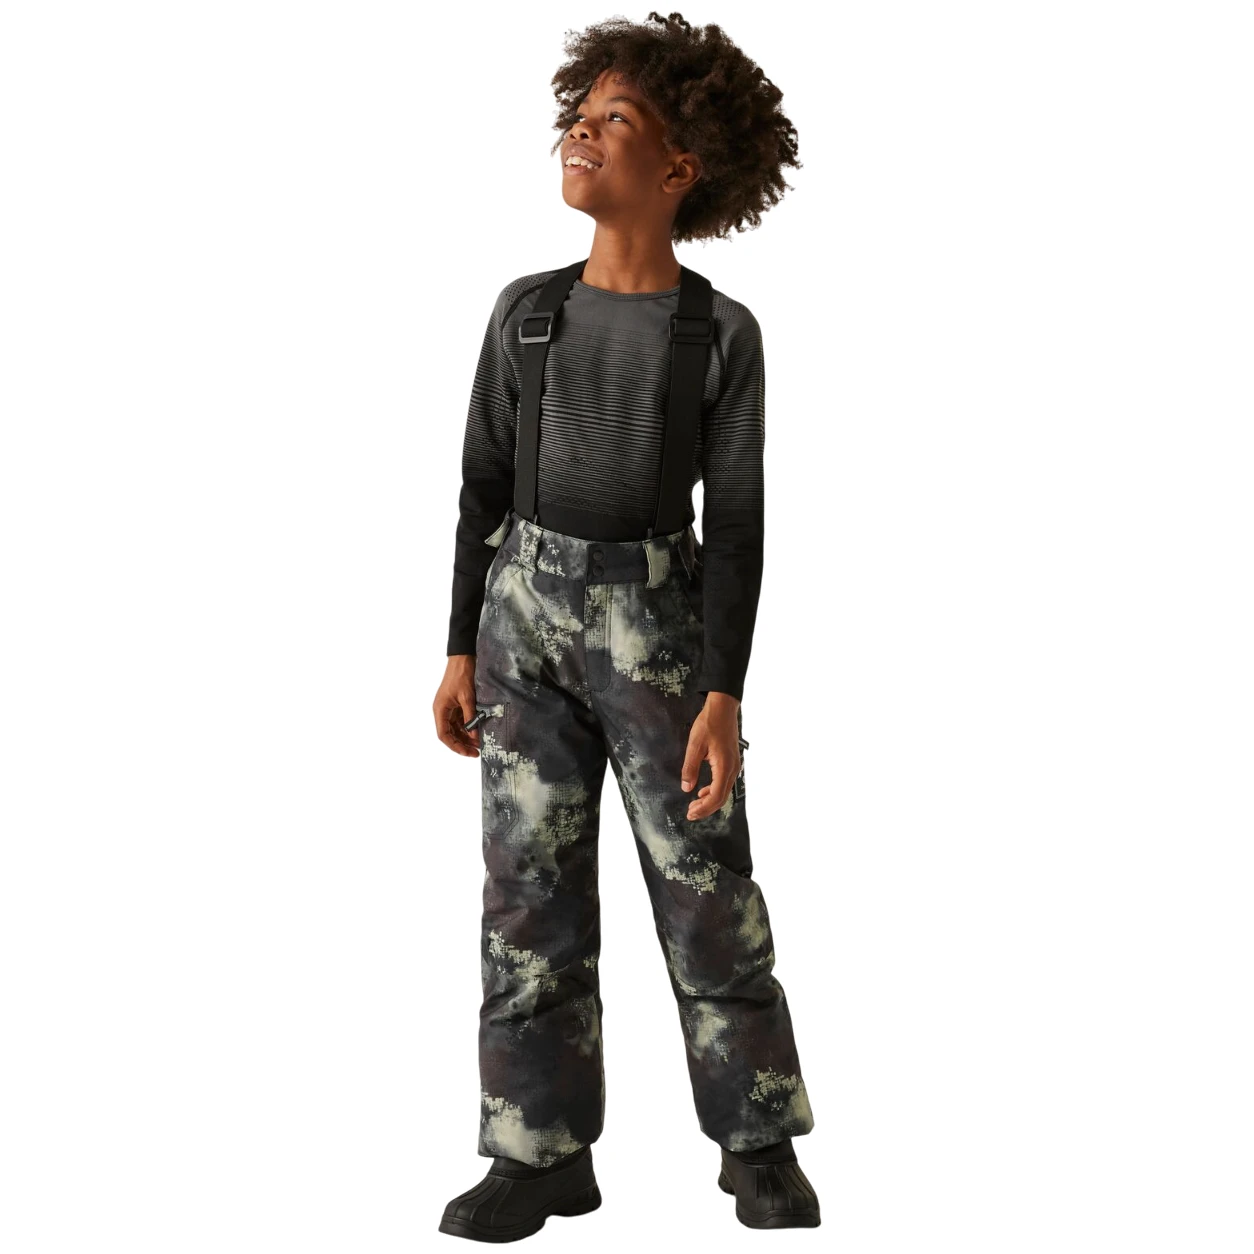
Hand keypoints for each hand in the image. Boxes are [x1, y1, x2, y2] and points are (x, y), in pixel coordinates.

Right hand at [434, 655, 479, 756]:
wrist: (463, 658)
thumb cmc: (461, 675)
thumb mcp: (467, 697)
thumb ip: (470, 717)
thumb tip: (475, 735)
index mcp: (440, 710)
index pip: (443, 735)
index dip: (455, 746)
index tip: (467, 753)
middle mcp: (442, 711)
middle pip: (450, 734)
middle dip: (462, 744)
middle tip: (477, 752)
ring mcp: (450, 708)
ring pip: (456, 729)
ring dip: (467, 737)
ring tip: (480, 745)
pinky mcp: (457, 705)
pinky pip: (461, 721)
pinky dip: (469, 728)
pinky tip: (479, 733)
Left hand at [680, 692, 741, 819]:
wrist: (723, 709)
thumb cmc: (709, 724)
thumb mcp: (694, 745)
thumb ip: (690, 768)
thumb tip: (686, 787)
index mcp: (724, 766)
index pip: (715, 796)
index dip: (703, 808)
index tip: (690, 813)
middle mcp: (732, 769)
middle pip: (721, 798)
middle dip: (706, 808)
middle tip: (690, 813)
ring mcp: (734, 766)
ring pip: (724, 791)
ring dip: (709, 801)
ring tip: (694, 805)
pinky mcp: (732, 762)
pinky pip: (725, 783)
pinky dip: (714, 791)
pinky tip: (703, 791)